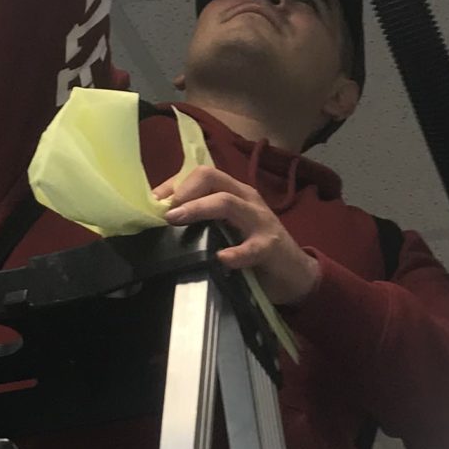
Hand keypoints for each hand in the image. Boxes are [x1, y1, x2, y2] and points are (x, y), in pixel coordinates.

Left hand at [153, 163, 321, 306]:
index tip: (152, 202)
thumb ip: (203, 222)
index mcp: (234, 192)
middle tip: (163, 210)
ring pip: (227, 203)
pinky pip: (252, 247)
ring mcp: (260, 221)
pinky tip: (222, 258)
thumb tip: (163, 221)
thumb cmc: (254, 249)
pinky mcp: (270, 246)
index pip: (201, 174)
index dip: (174, 184)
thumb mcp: (228, 229)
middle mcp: (246, 199)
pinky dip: (236, 252)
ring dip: (198, 209)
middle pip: (212, 178)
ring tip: (176, 219)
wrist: (296, 273)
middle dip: (184, 190)